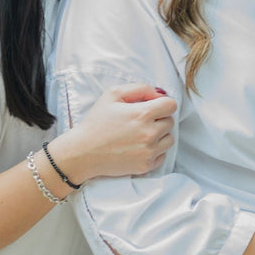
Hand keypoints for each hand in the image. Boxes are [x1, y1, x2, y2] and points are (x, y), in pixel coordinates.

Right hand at [57, 83, 175, 181]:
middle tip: (141, 121)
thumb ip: (139, 88)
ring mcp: (149, 152)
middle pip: (170, 122)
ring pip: (169, 139)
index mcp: (143, 114)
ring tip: (141, 134)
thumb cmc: (96, 122)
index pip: (171, 105)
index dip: (163, 103)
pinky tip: (139, 147)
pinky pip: (162, 155)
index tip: (153, 107)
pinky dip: (155, 151)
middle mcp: (149, 134)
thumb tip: (158, 94)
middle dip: (159, 119)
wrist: (83, 152)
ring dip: (160, 135)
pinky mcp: (146, 166)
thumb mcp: (112, 94)